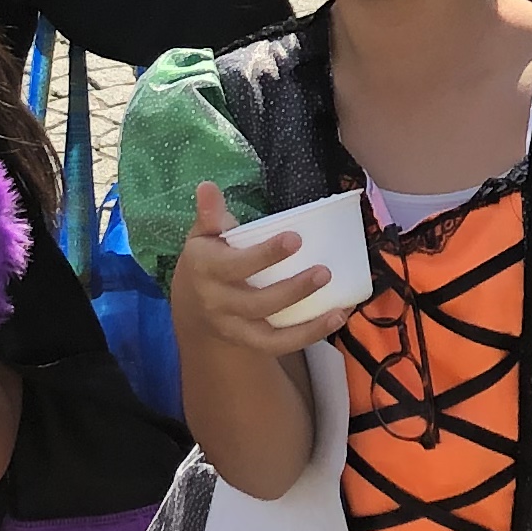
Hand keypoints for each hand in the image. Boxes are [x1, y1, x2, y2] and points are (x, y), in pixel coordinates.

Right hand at [175, 181, 352, 353]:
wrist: (193, 307)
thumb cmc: (208, 260)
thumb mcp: (203, 236)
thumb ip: (210, 214)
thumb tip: (207, 185)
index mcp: (206, 269)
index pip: (236, 265)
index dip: (265, 254)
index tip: (296, 238)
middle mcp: (218, 302)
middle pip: (257, 302)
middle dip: (292, 289)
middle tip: (325, 271)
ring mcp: (234, 327)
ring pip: (270, 333)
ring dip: (307, 323)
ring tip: (338, 308)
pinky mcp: (249, 343)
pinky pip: (280, 345)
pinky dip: (309, 335)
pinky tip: (336, 318)